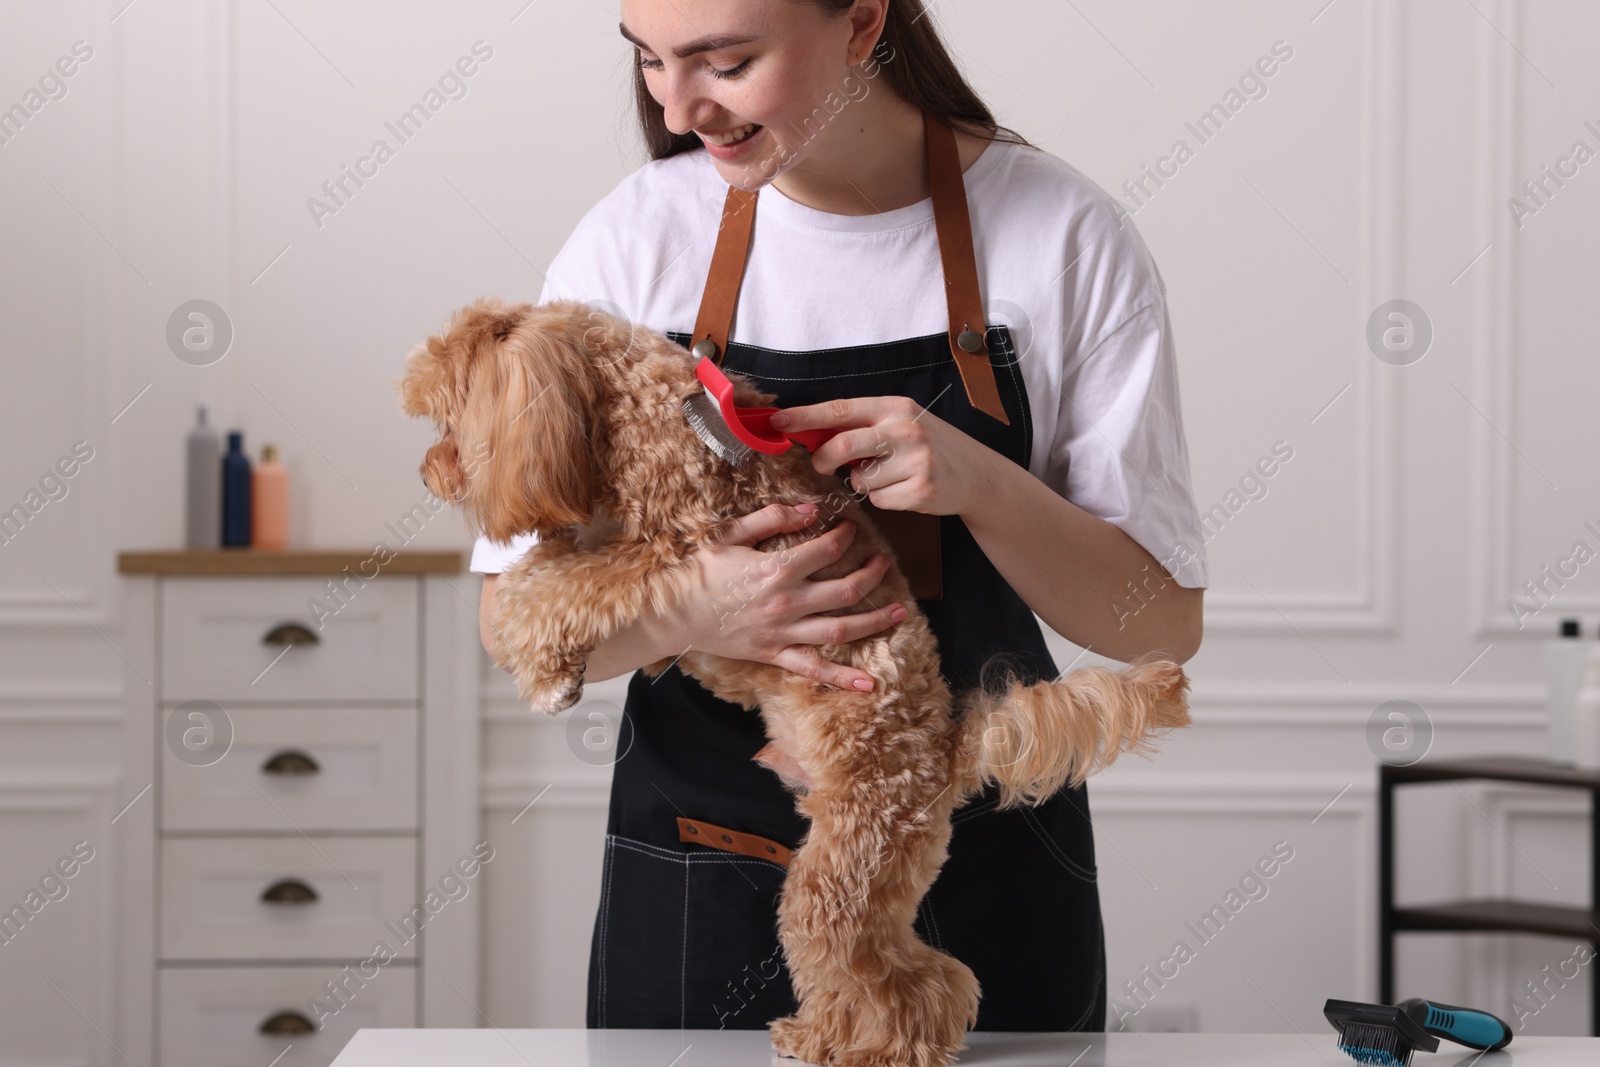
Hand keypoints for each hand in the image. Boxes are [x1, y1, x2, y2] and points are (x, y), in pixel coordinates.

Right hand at [653, 502, 907, 691]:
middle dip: (872, 575)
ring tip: (899, 613)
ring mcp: (783, 632)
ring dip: (873, 621)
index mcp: (777, 568)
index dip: (846, 536)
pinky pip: (814, 669)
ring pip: (840, 629)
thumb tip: (811, 509)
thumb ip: (772, 519)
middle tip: (884, 564)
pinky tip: (870, 685)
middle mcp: (788, 602)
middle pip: (845, 589)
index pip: (828, 549)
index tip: (852, 529)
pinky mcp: (775, 654)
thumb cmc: (699, 571)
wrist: (671, 612)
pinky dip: (842, 679)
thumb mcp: (731, 535)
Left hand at [768, 396, 998, 516]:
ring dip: (866, 483)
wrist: (978, 474)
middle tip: (823, 465)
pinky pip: (880, 500)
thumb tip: (812, 434)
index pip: (840, 409)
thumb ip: (863, 426)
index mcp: (895, 407)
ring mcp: (916, 460)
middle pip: (842, 446)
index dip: (805, 416)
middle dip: (824, 459)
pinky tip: (905, 490)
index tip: (778, 422)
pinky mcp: (922, 490)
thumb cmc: (929, 446)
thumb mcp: (901, 423)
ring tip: (890, 475)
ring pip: (861, 479)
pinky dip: (885, 499)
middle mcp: (905, 429)